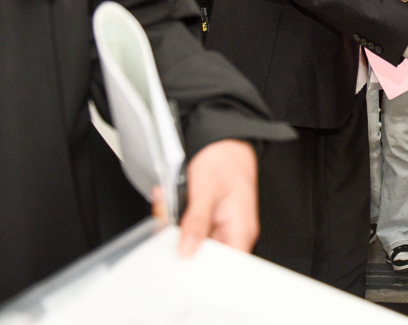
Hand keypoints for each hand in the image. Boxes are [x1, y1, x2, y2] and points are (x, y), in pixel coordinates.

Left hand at [167, 139, 258, 256]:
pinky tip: (169, 203)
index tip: (178, 256)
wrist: (224, 142)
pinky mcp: (208, 221)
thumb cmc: (225, 161)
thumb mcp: (206, 189)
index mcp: (241, 229)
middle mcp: (233, 232)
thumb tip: (186, 249)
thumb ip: (197, 221)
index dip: (201, 266)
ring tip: (167, 203)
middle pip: (203, 254)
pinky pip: (189, 229)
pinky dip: (175, 218)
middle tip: (166, 220)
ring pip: (192, 241)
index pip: (225, 265)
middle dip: (179, 240)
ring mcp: (219, 227)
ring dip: (174, 226)